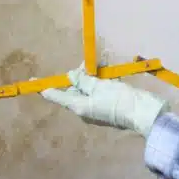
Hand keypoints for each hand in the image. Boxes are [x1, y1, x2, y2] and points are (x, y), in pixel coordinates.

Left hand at [40, 65, 169, 136]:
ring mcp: (97, 108)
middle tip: (86, 65)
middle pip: (74, 90)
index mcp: (78, 106)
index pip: (57, 96)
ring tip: (100, 65)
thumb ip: (84, 80)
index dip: (45, 88)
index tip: (33, 81)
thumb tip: (72, 76)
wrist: (144, 114)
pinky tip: (108, 71)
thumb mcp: (100, 86)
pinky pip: (100, 91)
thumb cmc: (119, 100)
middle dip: (78, 76)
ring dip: (92, 76)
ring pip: (88, 89)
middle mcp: (84, 108)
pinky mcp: (109, 105)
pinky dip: (102, 81)